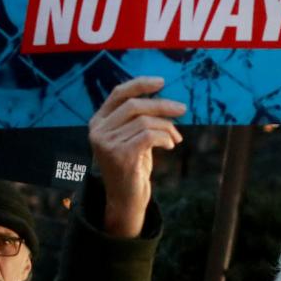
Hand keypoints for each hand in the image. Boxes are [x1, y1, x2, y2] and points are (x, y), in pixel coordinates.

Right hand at [88, 77, 184, 236]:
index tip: (162, 81)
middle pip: (135, 105)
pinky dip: (165, 137)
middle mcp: (98, 130)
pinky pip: (149, 135)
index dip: (140, 84)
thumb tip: (164, 99)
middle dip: (162, 105)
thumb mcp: (132, 138)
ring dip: (167, 128)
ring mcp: (106, 143)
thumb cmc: (133, 167)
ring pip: (145, 121)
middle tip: (182, 109)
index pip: (119, 93)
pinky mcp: (119, 155)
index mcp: (98, 121)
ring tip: (176, 138)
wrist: (126, 199)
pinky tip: (170, 145)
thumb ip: (138, 119)